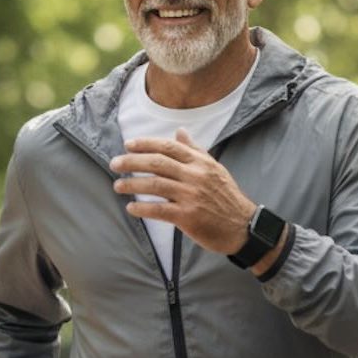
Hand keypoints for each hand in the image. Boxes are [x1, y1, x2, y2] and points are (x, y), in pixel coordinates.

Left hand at [110, 128, 254, 253]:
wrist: (243, 226)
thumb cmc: (226, 197)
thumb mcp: (214, 169)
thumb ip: (195, 150)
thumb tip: (179, 131)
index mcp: (201, 163)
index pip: (169, 147)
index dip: (146, 144)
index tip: (128, 144)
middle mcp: (195, 176)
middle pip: (158, 163)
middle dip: (133, 161)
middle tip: (115, 163)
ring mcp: (191, 196)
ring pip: (155, 185)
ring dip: (133, 184)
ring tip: (118, 186)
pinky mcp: (188, 217)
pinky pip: (160, 210)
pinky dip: (143, 209)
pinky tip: (131, 209)